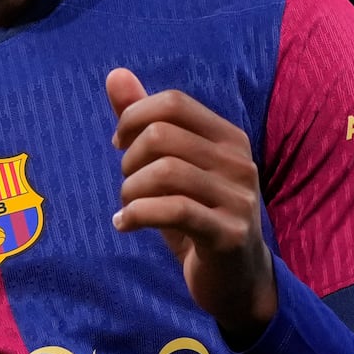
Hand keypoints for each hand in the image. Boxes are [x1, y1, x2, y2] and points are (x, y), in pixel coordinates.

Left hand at [106, 68, 276, 345]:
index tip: (120, 145)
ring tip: (128, 206)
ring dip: (130, 190)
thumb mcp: (174, 167)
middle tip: (128, 184)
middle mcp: (239, 162)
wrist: (238, 279)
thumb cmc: (199, 216)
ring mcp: (238, 198)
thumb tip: (115, 74)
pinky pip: (173, 210)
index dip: (134, 117)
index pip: (174, 103)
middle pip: (162, 135)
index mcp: (228, 138)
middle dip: (130, 160)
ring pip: (164, 172)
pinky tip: (124, 223)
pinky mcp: (228, 234)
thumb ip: (145, 121)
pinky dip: (136, 214)